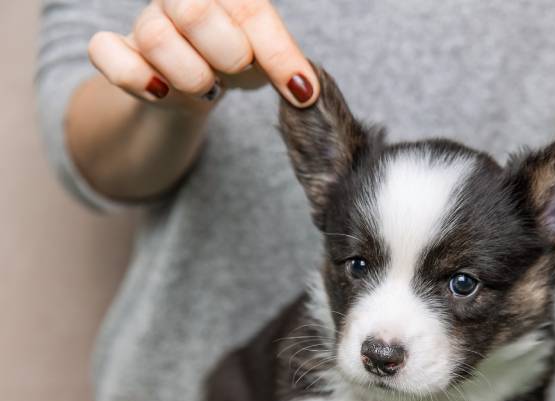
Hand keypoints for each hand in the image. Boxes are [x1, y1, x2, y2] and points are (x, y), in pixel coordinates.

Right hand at [88, 0, 317, 111]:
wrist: (203, 83)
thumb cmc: (239, 61)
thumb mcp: (269, 59)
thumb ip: (285, 64)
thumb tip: (305, 94)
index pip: (250, 9)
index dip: (277, 53)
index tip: (301, 92)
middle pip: (195, 11)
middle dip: (228, 54)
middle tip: (236, 71)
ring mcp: (146, 20)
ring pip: (155, 36)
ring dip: (191, 75)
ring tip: (207, 85)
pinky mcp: (115, 48)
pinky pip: (105, 51)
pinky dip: (135, 77)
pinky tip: (161, 91)